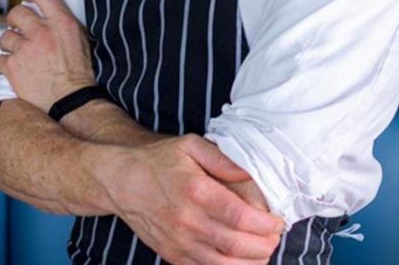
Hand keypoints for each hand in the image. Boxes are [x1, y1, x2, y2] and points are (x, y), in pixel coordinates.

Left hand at [0, 0, 94, 110]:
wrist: (71, 101)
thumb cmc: (80, 74)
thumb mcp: (82, 40)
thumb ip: (65, 24)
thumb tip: (51, 14)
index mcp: (63, 23)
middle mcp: (41, 32)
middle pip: (16, 13)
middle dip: (15, 20)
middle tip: (19, 28)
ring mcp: (24, 50)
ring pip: (4, 37)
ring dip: (10, 45)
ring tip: (20, 54)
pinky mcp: (11, 68)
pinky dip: (4, 66)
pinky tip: (15, 71)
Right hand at [102, 134, 284, 264]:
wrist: (120, 180)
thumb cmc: (159, 160)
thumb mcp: (191, 145)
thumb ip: (224, 159)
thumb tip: (251, 172)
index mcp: (195, 192)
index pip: (240, 216)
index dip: (265, 224)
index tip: (278, 221)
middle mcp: (186, 221)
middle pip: (235, 245)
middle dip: (264, 245)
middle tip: (276, 236)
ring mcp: (177, 242)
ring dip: (250, 262)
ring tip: (265, 250)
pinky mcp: (171, 254)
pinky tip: (243, 260)